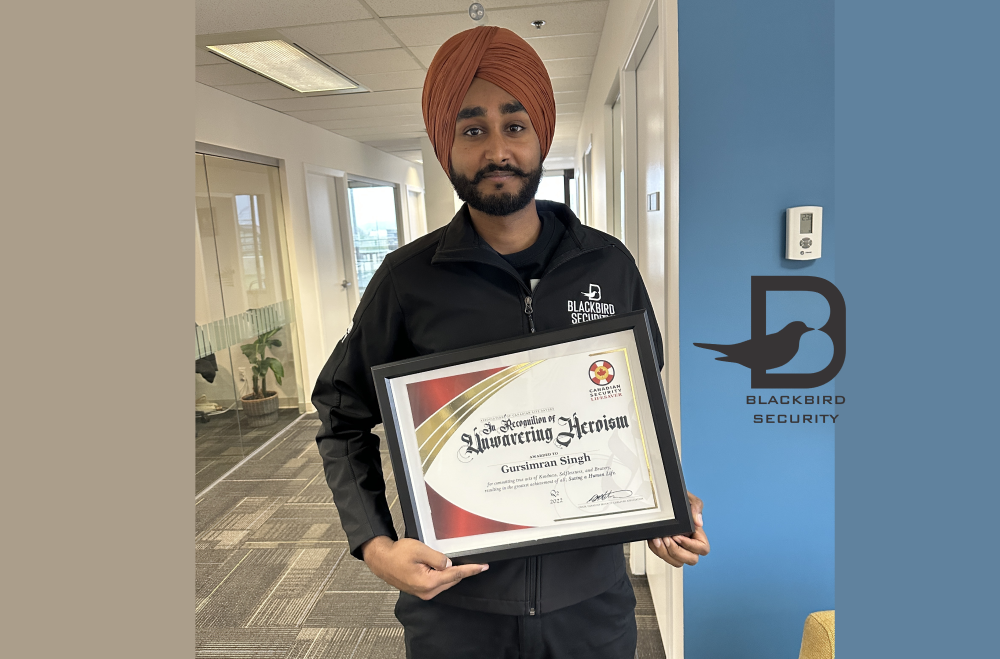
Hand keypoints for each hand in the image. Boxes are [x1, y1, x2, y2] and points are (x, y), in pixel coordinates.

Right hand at [360, 536, 488, 599]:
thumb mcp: (420, 550)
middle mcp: (427, 591)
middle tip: (469, 559)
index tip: (483, 567)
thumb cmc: (397, 554)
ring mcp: (423, 593)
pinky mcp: (420, 590)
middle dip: (461, 570)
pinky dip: (442, 575)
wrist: (381, 560)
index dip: (471, 570)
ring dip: (449, 572)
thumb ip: (438, 558)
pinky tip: (438, 566)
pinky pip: (437, 582)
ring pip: (445, 581)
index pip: (455, 575)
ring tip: (443, 560)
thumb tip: (449, 564)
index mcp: (428, 583)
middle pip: (452, 580)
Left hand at [647, 491, 710, 567]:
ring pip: (677, 562)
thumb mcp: (688, 498)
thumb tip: (699, 522)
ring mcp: (678, 548)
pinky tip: (654, 539)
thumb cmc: (677, 500)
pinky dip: (657, 550)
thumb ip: (696, 506)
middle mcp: (690, 544)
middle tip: (667, 539)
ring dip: (666, 553)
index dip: (691, 546)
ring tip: (658, 539)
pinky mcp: (666, 548)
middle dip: (677, 551)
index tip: (678, 536)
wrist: (662, 500)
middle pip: (691, 560)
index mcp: (698, 534)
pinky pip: (664, 557)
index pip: (703, 549)